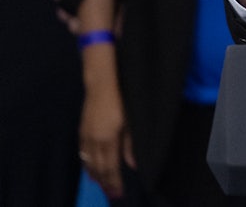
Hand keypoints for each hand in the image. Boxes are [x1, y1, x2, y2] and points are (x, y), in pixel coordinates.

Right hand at [79, 79, 128, 198]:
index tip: (118, 193)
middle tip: (112, 194)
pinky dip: (86, 162)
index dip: (114, 181)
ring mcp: (86, 134)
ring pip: (88, 161)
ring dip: (95, 174)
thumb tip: (132, 165)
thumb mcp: (132, 121)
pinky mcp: (82, 128)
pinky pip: (82, 152)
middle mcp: (94, 140)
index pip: (111, 167)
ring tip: (101, 184)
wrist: (103, 81)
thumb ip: (131, 144)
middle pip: (98, 167)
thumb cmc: (123, 98)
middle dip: (105, 182)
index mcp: (108, 139)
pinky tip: (89, 167)